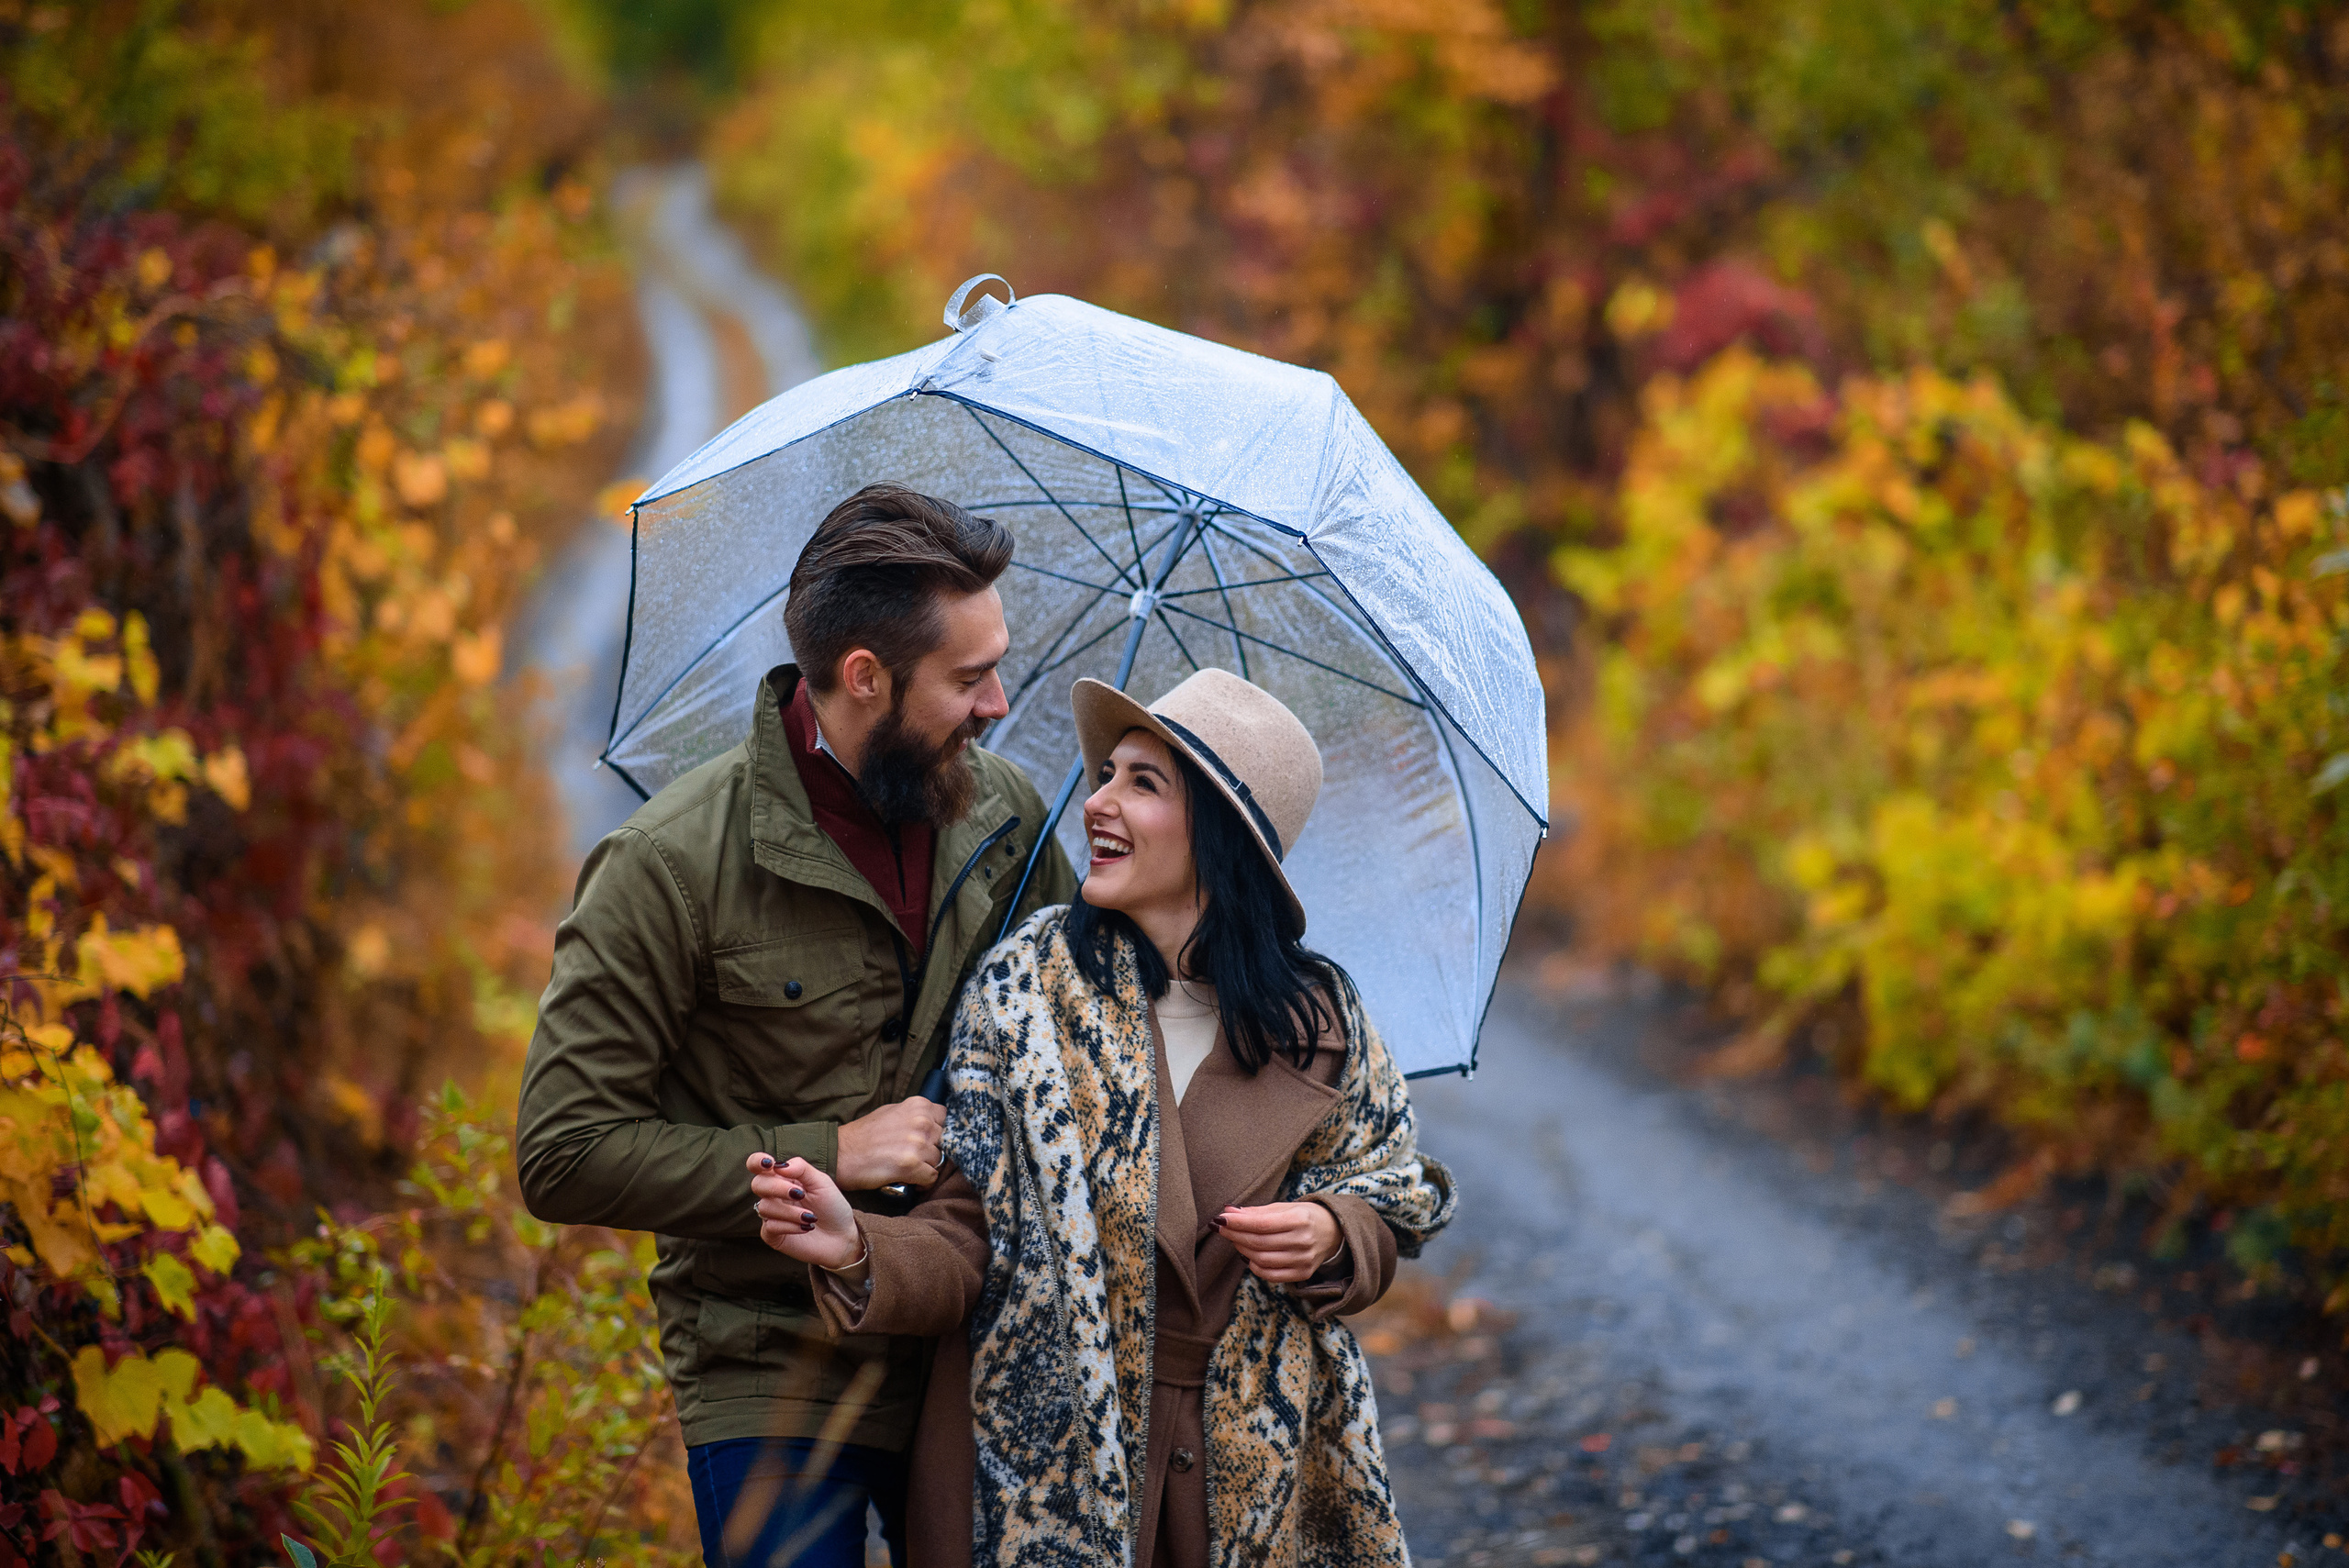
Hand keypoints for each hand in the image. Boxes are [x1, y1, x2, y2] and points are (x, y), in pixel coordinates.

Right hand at [746, 1153, 861, 1270]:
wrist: (842, 1236)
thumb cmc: (832, 1206)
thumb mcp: (821, 1182)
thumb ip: (801, 1168)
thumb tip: (778, 1166)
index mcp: (783, 1178)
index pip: (757, 1165)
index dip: (756, 1161)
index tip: (769, 1164)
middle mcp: (773, 1195)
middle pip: (758, 1185)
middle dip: (777, 1187)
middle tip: (800, 1194)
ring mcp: (771, 1216)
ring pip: (765, 1207)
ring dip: (790, 1211)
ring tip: (811, 1217)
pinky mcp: (772, 1236)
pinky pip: (770, 1227)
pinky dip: (790, 1226)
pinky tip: (805, 1228)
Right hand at [835, 1096, 943, 1189]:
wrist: (840, 1153)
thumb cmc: (863, 1135)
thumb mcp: (891, 1112)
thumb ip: (914, 1115)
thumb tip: (933, 1124)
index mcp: (918, 1105)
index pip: (946, 1118)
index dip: (937, 1132)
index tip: (928, 1140)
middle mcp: (921, 1121)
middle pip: (944, 1141)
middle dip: (932, 1150)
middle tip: (915, 1157)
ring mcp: (917, 1143)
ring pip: (938, 1160)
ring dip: (926, 1167)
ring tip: (909, 1169)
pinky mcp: (911, 1165)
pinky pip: (931, 1177)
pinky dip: (922, 1182)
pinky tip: (910, 1181)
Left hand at [1214, 1200, 1341, 1282]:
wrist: (1333, 1233)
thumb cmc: (1305, 1216)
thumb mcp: (1285, 1207)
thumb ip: (1257, 1211)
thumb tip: (1228, 1212)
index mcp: (1300, 1220)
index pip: (1261, 1224)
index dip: (1237, 1223)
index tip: (1220, 1219)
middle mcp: (1303, 1242)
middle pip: (1259, 1242)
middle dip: (1235, 1235)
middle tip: (1221, 1228)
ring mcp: (1303, 1261)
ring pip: (1261, 1259)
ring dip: (1242, 1249)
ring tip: (1235, 1239)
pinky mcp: (1302, 1274)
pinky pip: (1270, 1275)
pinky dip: (1254, 1266)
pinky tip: (1248, 1255)